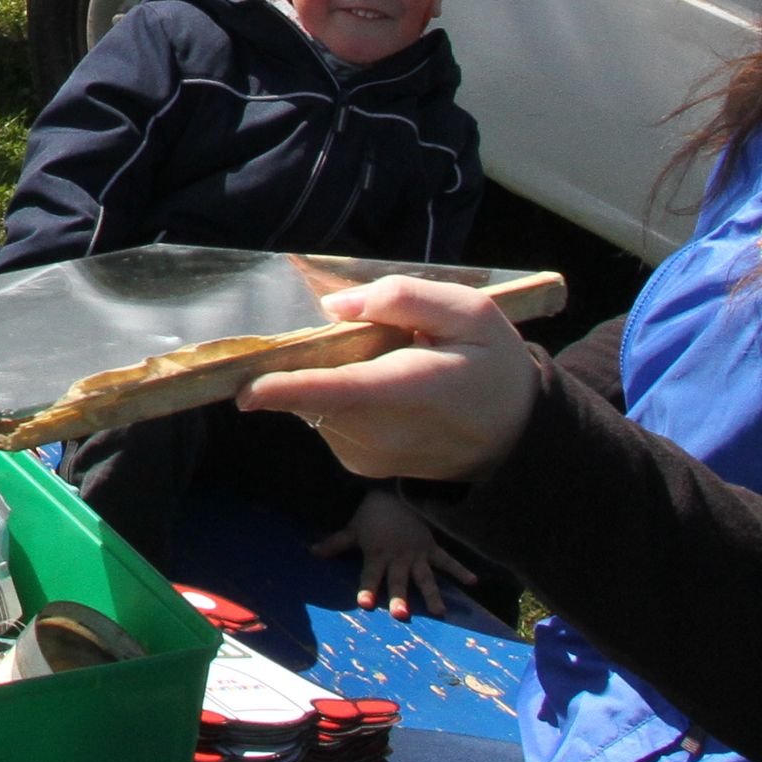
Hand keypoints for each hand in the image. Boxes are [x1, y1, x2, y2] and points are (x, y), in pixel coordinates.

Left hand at [238, 276, 542, 484]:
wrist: (513, 439)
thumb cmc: (492, 366)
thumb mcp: (472, 314)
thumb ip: (405, 299)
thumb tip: (336, 306)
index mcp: (415, 389)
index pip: (345, 392)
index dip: (292, 390)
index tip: (248, 390)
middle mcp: (383, 432)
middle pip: (317, 389)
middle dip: (316, 356)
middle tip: (375, 341)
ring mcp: (368, 454)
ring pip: (317, 401)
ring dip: (332, 375)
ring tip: (389, 367)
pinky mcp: (357, 463)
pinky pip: (326, 416)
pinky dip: (338, 397)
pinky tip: (382, 390)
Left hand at [314, 488, 474, 621]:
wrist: (396, 490)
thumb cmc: (372, 514)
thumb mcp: (352, 529)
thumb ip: (334, 544)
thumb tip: (310, 552)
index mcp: (377, 555)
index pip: (369, 576)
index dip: (367, 589)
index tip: (365, 604)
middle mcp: (398, 559)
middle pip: (399, 581)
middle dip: (400, 598)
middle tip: (401, 615)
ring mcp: (417, 554)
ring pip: (425, 577)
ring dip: (431, 594)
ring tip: (439, 612)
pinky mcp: (431, 547)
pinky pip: (447, 560)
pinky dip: (460, 570)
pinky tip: (473, 581)